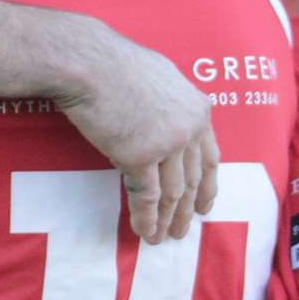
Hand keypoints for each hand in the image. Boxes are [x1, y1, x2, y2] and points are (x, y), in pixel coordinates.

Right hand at [54, 28, 219, 243]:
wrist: (88, 61)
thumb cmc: (114, 63)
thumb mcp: (160, 76)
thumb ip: (172, 102)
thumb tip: (167, 116)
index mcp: (198, 108)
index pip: (210, 156)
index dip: (208, 186)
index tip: (205, 206)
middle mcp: (189, 128)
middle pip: (193, 178)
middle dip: (188, 210)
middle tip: (182, 231)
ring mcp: (167, 143)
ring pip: (174, 192)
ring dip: (168, 219)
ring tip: (161, 238)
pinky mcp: (139, 156)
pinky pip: (146, 196)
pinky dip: (146, 218)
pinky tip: (144, 233)